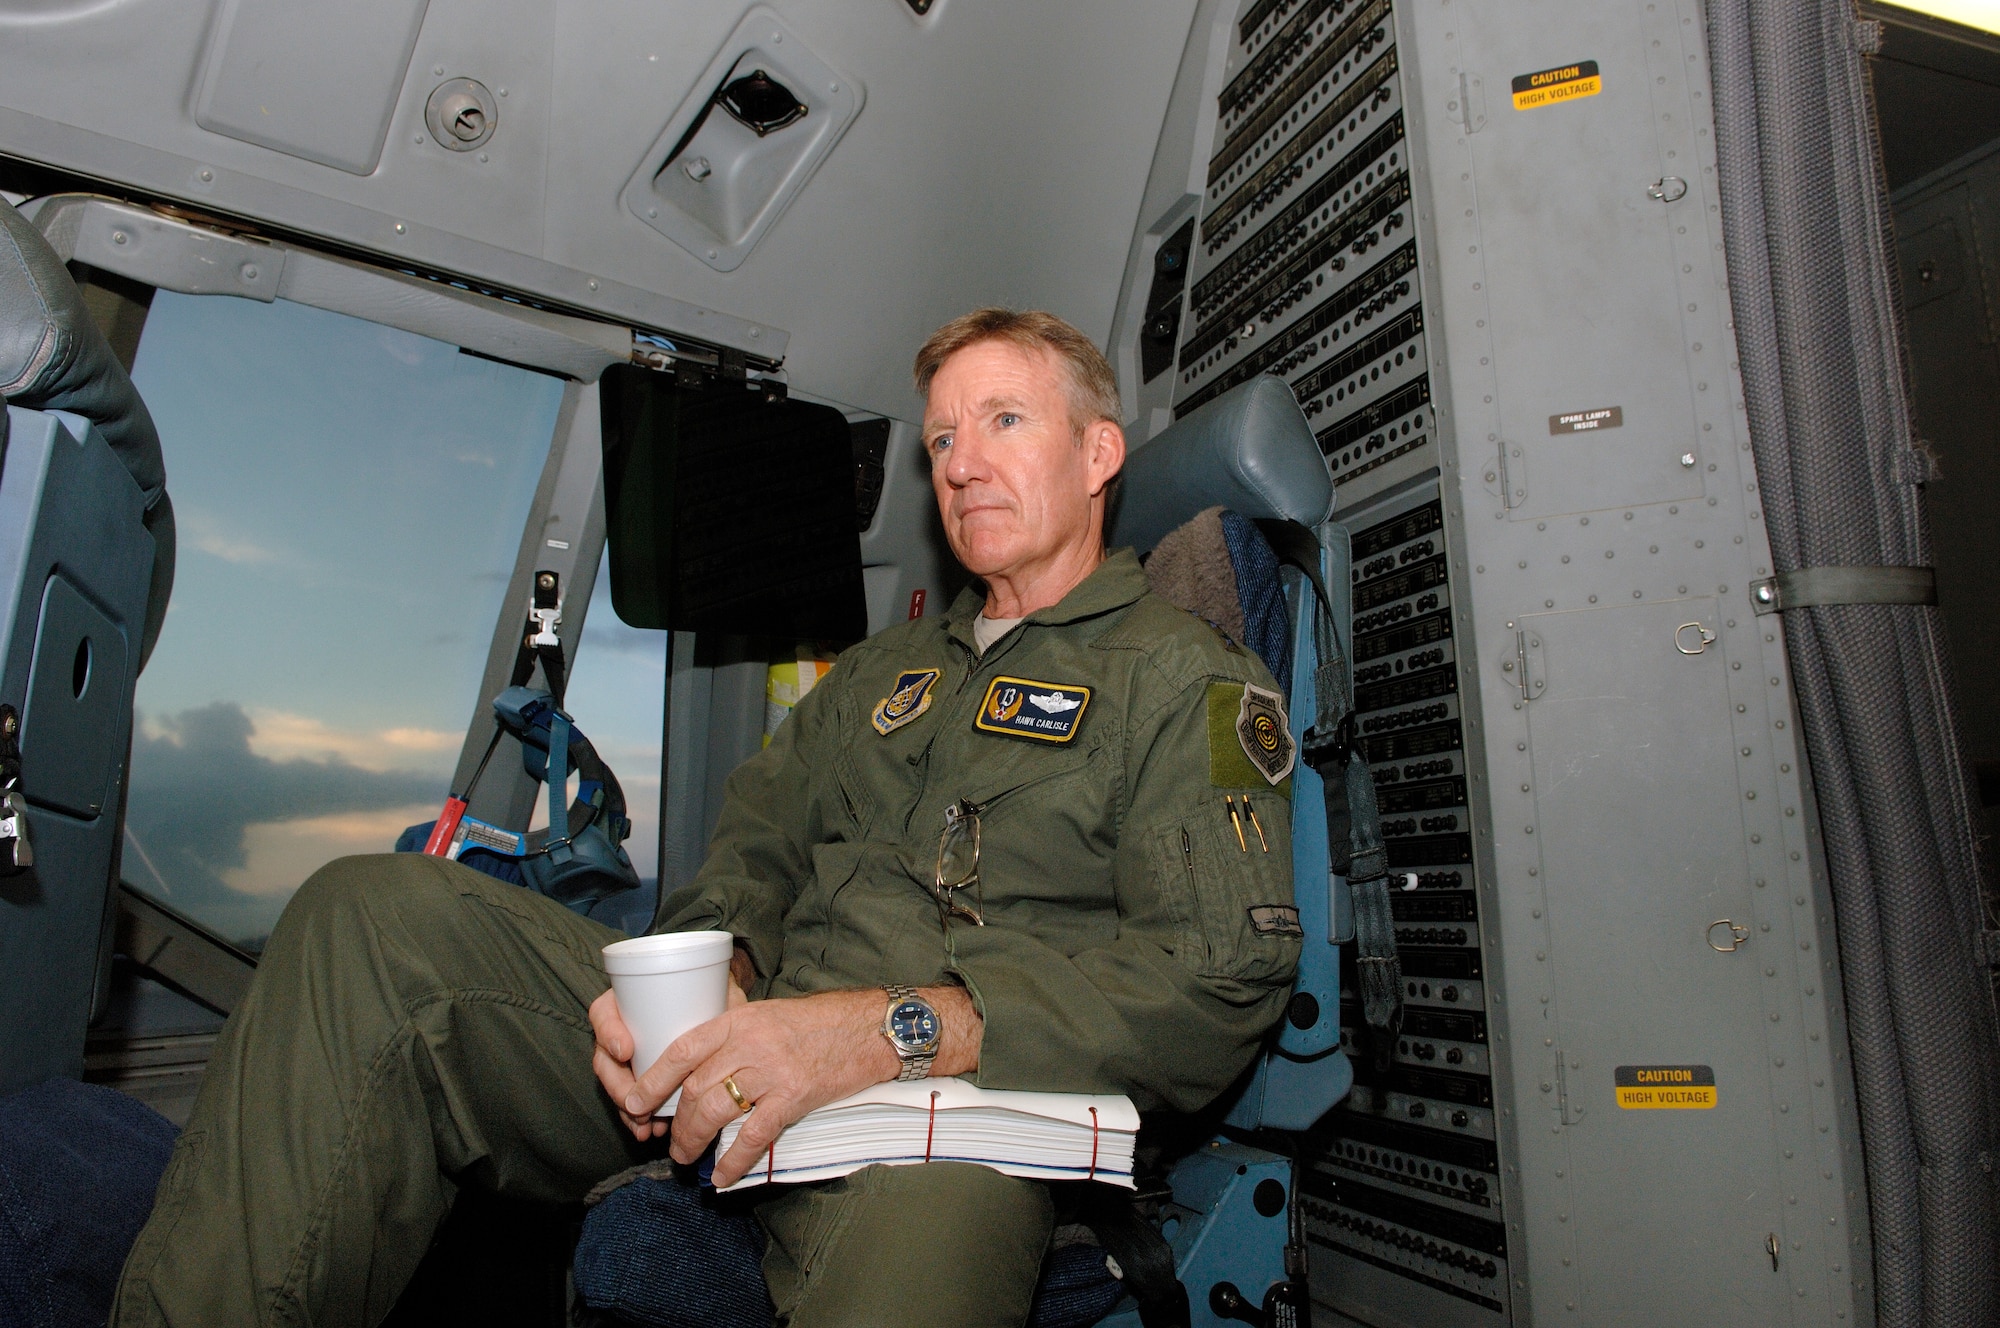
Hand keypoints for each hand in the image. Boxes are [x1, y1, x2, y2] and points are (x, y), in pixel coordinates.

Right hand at [590, 955, 751, 1141]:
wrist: (716, 1010)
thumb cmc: (714, 996)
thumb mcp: (716, 991)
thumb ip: (720, 996)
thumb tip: (732, 1004)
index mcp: (630, 1000)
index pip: (605, 1012)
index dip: (609, 1032)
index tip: (626, 1051)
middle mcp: (623, 1028)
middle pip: (605, 1057)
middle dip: (618, 1087)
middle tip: (634, 1104)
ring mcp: (629, 1056)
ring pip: (615, 1084)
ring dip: (627, 1108)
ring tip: (644, 1124)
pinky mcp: (639, 1078)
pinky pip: (630, 1099)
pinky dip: (636, 1116)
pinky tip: (648, 1129)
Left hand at [637, 984, 982, 1188]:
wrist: (871, 1028)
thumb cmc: (821, 1021)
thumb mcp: (770, 1014)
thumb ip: (735, 1035)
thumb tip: (701, 1066)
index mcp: (740, 1019)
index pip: (682, 1049)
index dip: (653, 1079)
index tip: (633, 1100)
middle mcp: (751, 1043)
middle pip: (695, 1088)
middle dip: (674, 1121)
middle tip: (666, 1140)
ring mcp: (773, 1071)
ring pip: (716, 1111)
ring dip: (694, 1140)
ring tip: (686, 1157)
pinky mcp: (795, 1097)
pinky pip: (753, 1136)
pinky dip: (733, 1161)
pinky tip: (722, 1177)